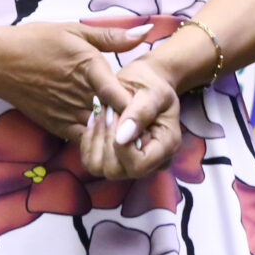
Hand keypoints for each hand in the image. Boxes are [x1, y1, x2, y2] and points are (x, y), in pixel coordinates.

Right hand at [0, 22, 150, 139]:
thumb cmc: (36, 41)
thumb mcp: (75, 30)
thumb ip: (112, 36)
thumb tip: (145, 32)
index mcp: (88, 68)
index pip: (118, 95)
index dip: (136, 105)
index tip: (149, 107)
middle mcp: (80, 95)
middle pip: (114, 115)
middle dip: (131, 117)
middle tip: (147, 118)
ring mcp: (67, 114)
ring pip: (101, 130)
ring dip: (115, 128)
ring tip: (130, 125)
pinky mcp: (57, 127)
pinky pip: (84, 138)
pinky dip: (96, 135)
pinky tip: (104, 127)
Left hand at [80, 58, 181, 179]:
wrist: (143, 83)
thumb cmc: (151, 85)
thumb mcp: (153, 92)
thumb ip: (141, 112)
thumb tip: (122, 138)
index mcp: (166, 147)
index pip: (139, 165)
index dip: (122, 147)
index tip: (118, 116)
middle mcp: (149, 163)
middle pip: (115, 171)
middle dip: (106, 139)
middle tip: (109, 110)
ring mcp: (129, 164)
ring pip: (98, 168)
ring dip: (96, 138)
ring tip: (104, 113)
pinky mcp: (112, 159)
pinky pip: (89, 161)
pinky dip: (88, 139)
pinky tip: (97, 119)